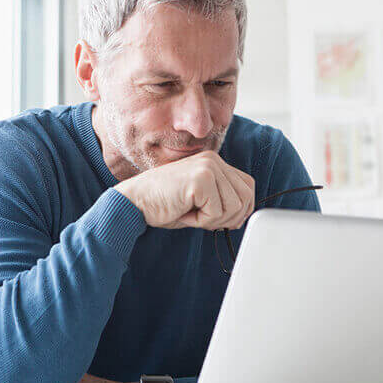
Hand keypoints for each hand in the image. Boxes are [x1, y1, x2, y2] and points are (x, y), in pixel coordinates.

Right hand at [114, 150, 254, 229]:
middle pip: (246, 197)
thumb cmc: (163, 204)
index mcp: (214, 162)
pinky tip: (183, 213)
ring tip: (190, 213)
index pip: (248, 186)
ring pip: (234, 207)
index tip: (222, 220)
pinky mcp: (201, 180)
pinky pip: (216, 212)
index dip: (241, 209)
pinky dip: (200, 221)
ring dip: (212, 220)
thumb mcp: (200, 200)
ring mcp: (208, 168)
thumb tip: (243, 216)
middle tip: (203, 219)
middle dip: (229, 218)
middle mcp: (213, 161)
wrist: (134, 202)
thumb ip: (222, 200)